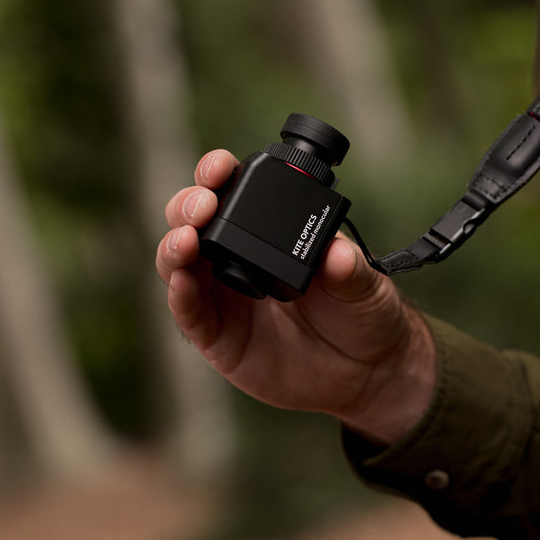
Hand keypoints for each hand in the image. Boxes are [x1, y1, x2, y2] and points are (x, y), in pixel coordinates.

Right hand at [155, 149, 437, 444]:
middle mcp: (236, 256)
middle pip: (192, 220)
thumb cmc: (361, 313)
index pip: (231, 190)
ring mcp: (221, 295)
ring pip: (179, 262)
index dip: (217, 173)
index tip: (221, 167)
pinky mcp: (217, 336)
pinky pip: (187, 313)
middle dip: (188, 205)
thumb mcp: (362, 283)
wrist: (366, 371)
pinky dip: (179, 296)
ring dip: (174, 246)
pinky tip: (183, 283)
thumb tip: (336, 252)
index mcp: (267, 230)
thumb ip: (347, 268)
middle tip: (203, 206)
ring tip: (186, 241)